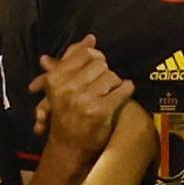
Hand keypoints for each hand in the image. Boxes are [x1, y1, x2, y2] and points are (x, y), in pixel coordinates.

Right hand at [29, 35, 131, 153]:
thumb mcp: (61, 85)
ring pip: (111, 76)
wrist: (68, 147)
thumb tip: (90, 38)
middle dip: (104, 71)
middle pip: (99, 64)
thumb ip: (72, 59)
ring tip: (109, 91)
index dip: (95, 57)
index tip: (97, 65)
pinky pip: (122, 90)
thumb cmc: (65, 113)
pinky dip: (126, 89)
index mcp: (56, 79)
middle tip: (103, 81)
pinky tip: (124, 91)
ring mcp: (84, 100)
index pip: (84, 54)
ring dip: (114, 83)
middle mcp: (68, 88)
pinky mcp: (101, 111)